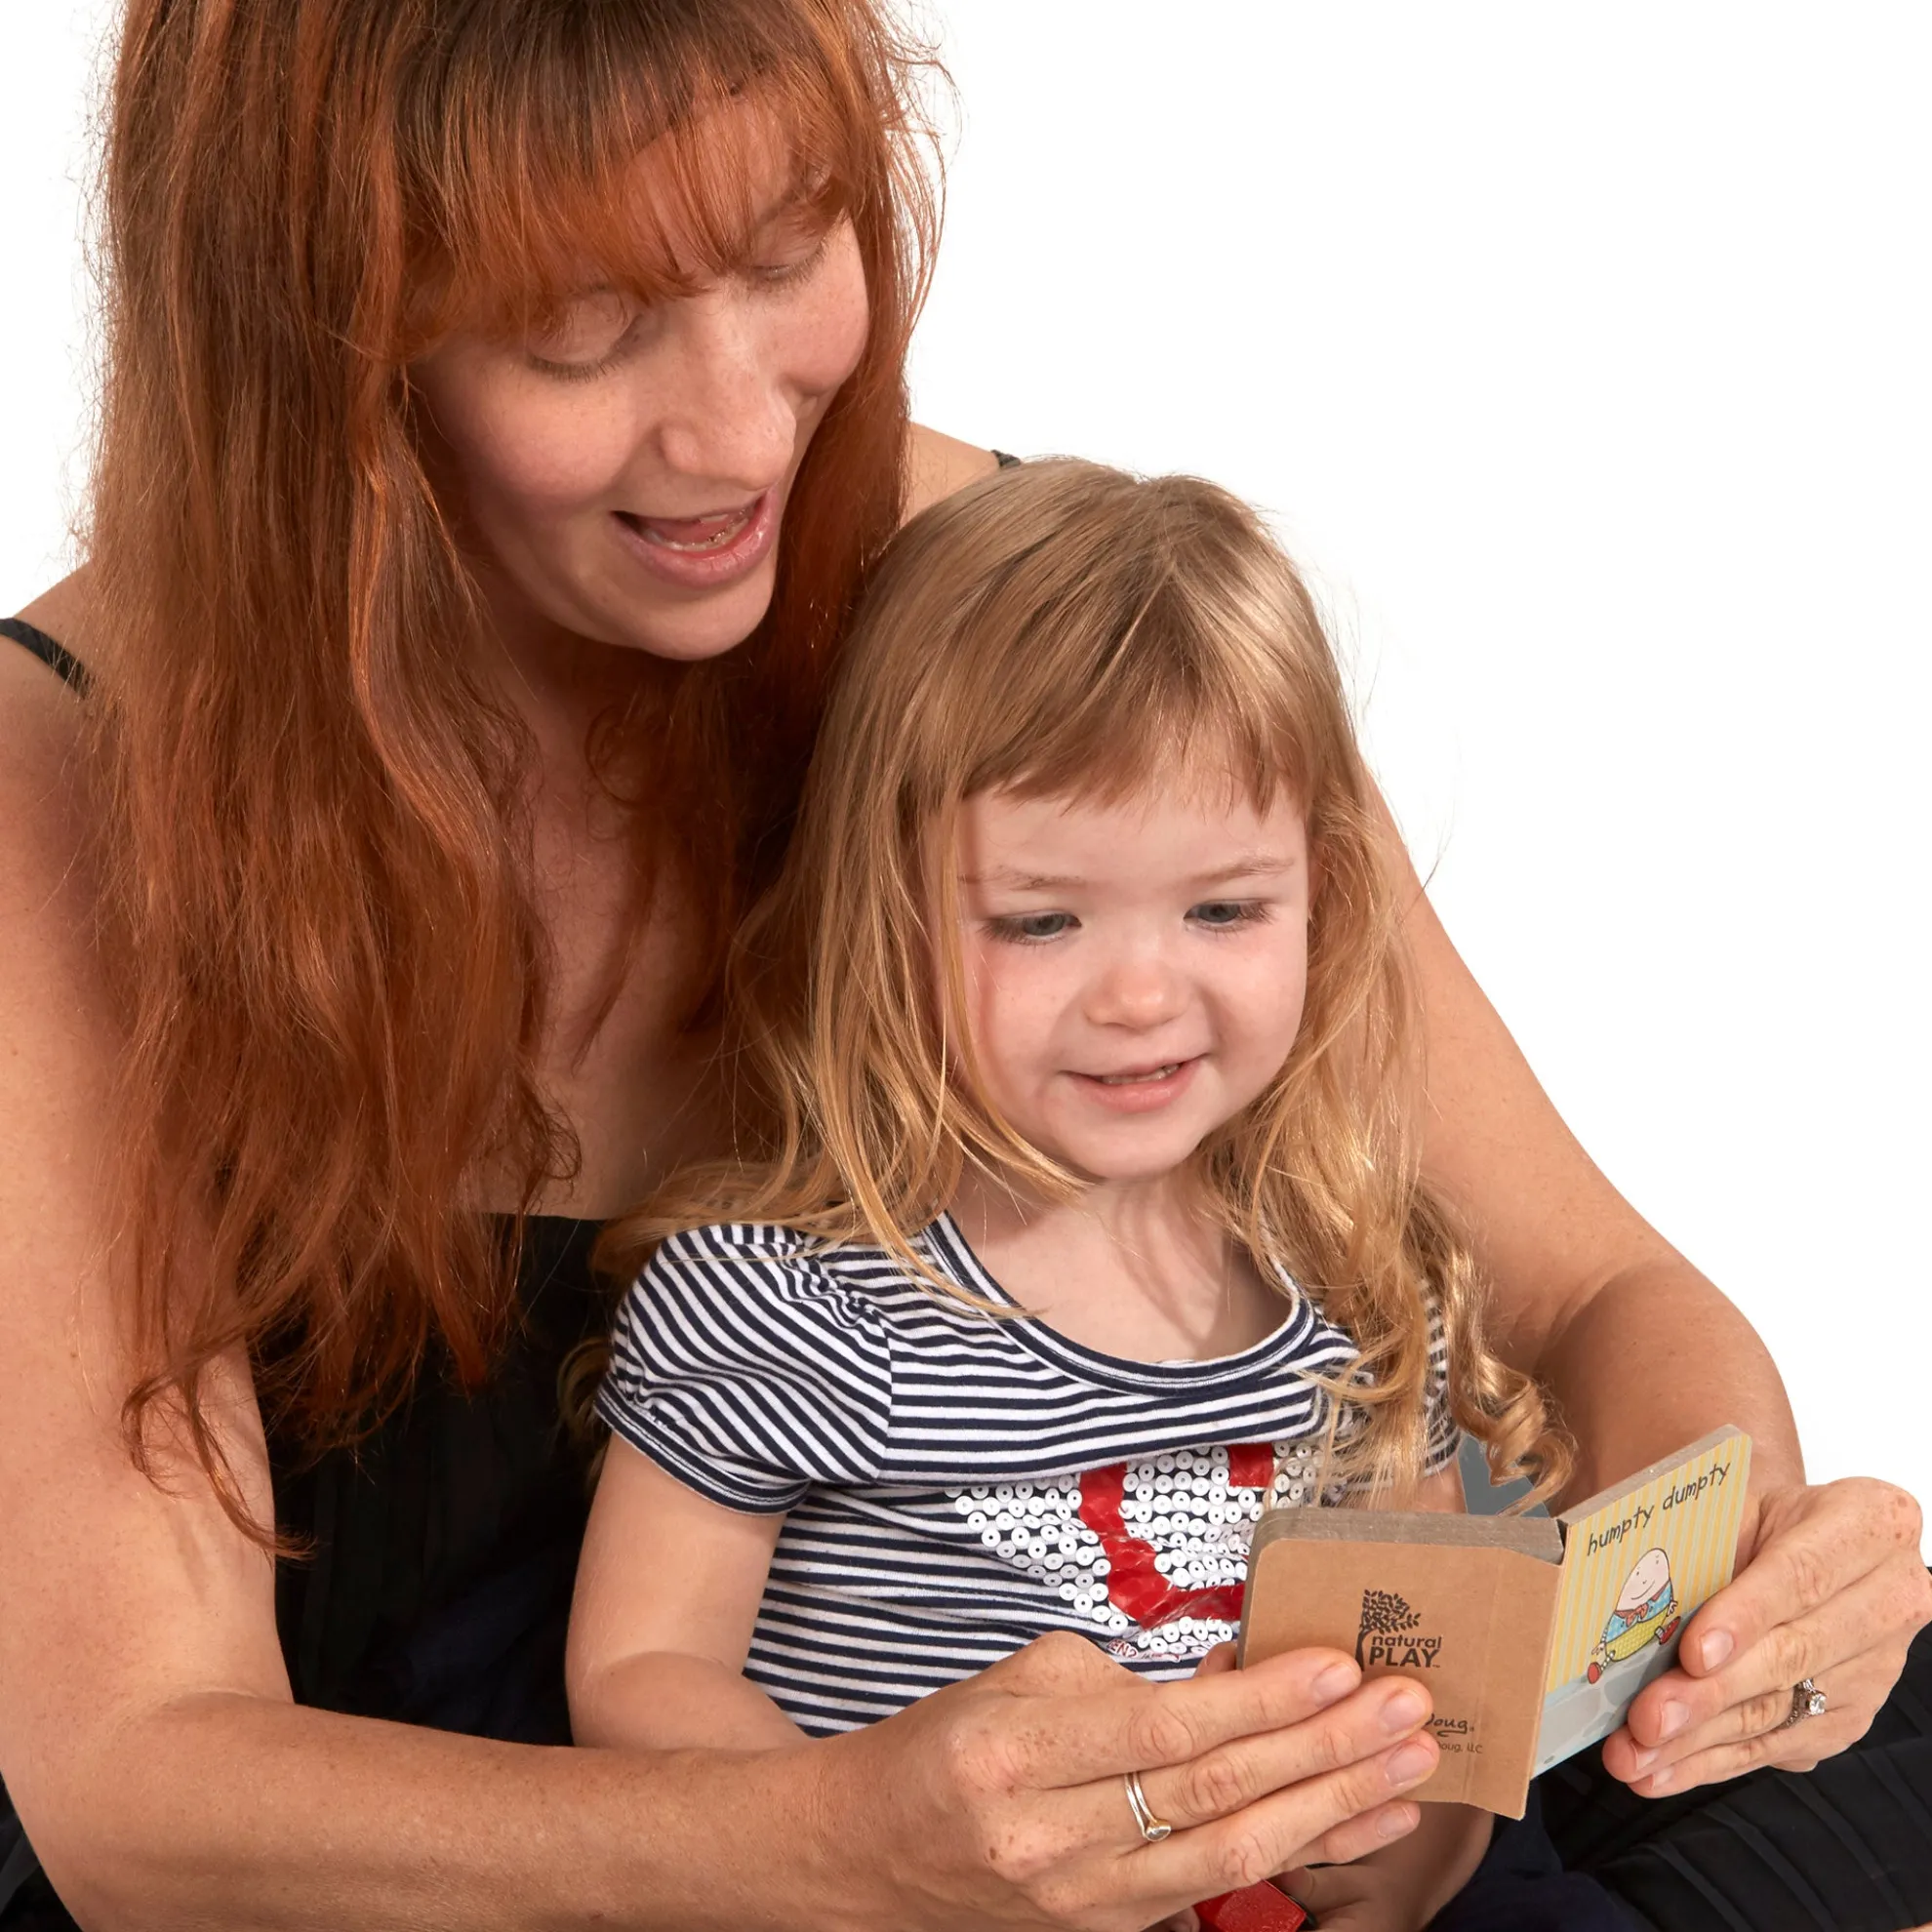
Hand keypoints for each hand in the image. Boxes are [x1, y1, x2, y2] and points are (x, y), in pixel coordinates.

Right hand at [810, 1629, 1440, 1931]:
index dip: (1259, 1701)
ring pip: (1233, 1852)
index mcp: (1018, 1753)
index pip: (1165, 1728)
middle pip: (1214, 1793)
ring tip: (1408, 1763)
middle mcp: (1054, 1839)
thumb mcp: (1014, 1681)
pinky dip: (1302, 1852)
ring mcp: (1087, 1902)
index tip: (1336, 1663)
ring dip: (1335, 1806)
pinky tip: (1362, 1823)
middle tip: (1406, 1705)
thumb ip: (1122, 1677)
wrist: (869, 1855)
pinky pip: (1222, 1888)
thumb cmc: (943, 1749)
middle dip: (1324, 1747)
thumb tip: (1235, 1671)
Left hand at [1602, 1476, 1930, 1795]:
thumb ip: (1703, 1546)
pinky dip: (1712, 1761)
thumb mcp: (1738, 1506)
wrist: (1799, 1542)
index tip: (1692, 1653)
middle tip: (1648, 1719)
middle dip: (1712, 1694)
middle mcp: (1890, 1598)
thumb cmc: (1760, 1518)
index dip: (1745, 1617)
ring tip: (1634, 1756)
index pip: (1802, 1576)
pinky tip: (1660, 1771)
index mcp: (1871, 1522)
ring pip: (1780, 1711)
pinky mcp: (1851, 1718)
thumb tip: (1631, 1598)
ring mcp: (1876, 1667)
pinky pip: (1777, 1745)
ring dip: (1700, 1741)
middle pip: (1792, 1655)